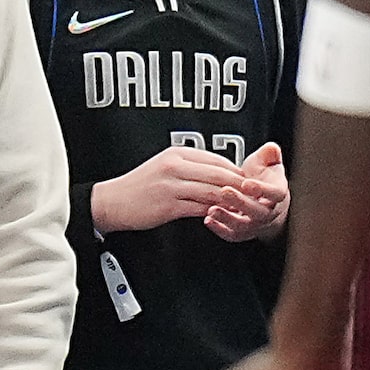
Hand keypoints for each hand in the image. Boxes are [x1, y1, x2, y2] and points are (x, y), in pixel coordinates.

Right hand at [91, 146, 256, 233]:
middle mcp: (174, 166)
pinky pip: (200, 208)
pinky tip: (223, 217)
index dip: (237, 172)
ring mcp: (171, 185)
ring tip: (245, 208)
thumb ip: (191, 168)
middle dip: (240, 187)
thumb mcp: (165, 168)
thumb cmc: (140, 186)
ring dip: (231, 201)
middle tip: (256, 196)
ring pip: (212, 191)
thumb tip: (221, 175)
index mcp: (176, 153)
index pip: (217, 160)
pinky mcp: (168, 205)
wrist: (112, 201)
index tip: (250, 182)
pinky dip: (215, 213)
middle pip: (218, 174)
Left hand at [204, 142, 290, 241]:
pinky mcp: (241, 232)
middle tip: (225, 192)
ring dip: (228, 219)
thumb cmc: (261, 178)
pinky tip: (208, 220)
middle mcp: (268, 212)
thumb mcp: (267, 163)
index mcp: (277, 194)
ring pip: (244, 226)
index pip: (275, 194)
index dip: (263, 190)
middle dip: (241, 203)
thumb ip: (269, 154)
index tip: (248, 183)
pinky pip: (232, 235)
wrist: (259, 198)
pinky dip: (220, 229)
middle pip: (258, 212)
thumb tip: (272, 148)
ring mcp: (254, 224)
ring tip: (213, 210)